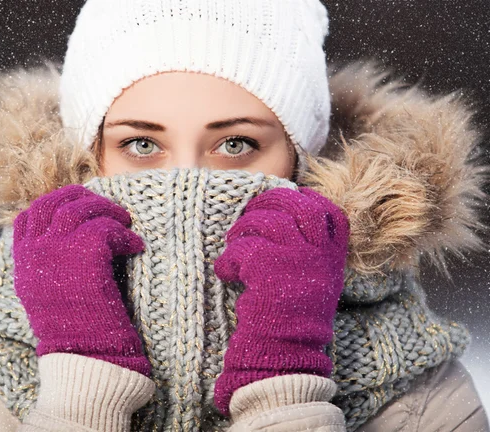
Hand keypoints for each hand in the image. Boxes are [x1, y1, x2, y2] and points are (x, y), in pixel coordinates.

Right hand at [12, 184, 149, 375]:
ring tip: (125, 223)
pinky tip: (136, 247)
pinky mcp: (85, 257)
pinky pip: (107, 229)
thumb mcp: (48, 294)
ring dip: (107, 211)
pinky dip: (125, 234)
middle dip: (82, 197)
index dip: (55, 204)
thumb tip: (72, 236)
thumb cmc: (75, 331)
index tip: (79, 206)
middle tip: (106, 207)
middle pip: (53, 203)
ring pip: (80, 209)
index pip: (29, 216)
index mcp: (23, 263)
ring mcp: (56, 252)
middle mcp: (34, 253)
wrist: (84, 359)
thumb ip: (50, 264)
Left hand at [213, 187, 348, 414]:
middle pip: (298, 206)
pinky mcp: (268, 271)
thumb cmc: (292, 319)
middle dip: (270, 201)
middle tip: (251, 212)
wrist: (285, 354)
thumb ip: (307, 254)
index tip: (290, 199)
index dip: (309, 199)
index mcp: (331, 259)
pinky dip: (228, 259)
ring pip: (267, 222)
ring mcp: (296, 262)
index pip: (330, 214)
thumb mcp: (314, 283)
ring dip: (243, 228)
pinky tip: (225, 272)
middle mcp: (319, 256)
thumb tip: (283, 221)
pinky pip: (243, 248)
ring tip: (234, 244)